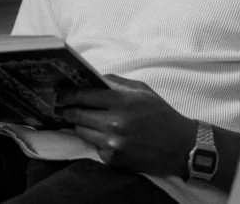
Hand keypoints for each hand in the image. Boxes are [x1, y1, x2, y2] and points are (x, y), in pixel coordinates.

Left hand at [55, 74, 197, 177]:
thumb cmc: (161, 114)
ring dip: (80, 125)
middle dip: (67, 110)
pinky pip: (95, 147)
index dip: (68, 94)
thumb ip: (116, 83)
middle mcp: (115, 123)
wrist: (180, 146)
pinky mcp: (114, 160)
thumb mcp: (142, 90)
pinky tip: (106, 136)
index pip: (84, 96)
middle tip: (62, 107)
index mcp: (122, 101)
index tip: (59, 94)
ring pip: (82, 132)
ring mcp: (113, 143)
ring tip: (83, 120)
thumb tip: (94, 79)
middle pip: (78, 115)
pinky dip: (96, 140)